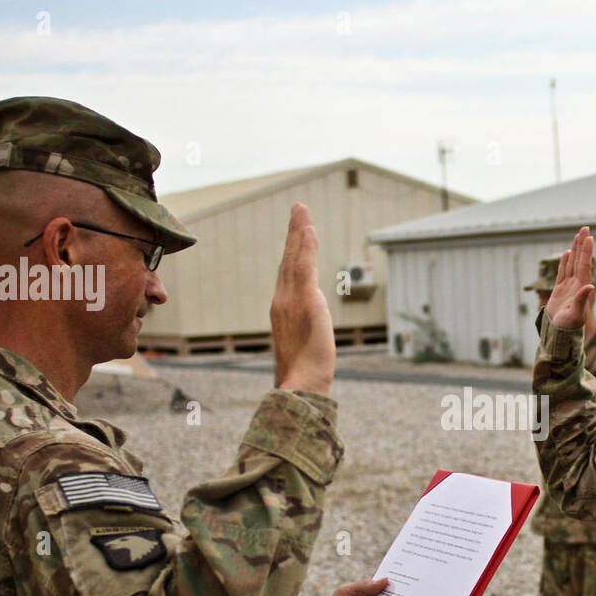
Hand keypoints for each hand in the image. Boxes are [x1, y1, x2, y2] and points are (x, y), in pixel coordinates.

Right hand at [272, 203, 334, 394]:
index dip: (293, 250)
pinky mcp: (305, 304)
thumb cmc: (303, 374)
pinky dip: (305, 249)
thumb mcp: (304, 344)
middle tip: (299, 208)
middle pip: (289, 260)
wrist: (299, 386)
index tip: (299, 231)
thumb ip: (307, 327)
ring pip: (295, 259)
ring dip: (300, 232)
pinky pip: (305, 270)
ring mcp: (291, 301)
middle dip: (295, 233)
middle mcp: (282, 301)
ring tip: (303, 211)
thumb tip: (312, 324)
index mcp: (282, 309)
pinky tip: (309, 231)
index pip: (289, 273)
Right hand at [545, 227, 595, 329]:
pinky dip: (565, 262)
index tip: (589, 237)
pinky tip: (566, 253)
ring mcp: (569, 287)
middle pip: (580, 260)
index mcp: (582, 288)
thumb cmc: (568, 327)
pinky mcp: (560, 291)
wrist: (559, 336)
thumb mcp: (576, 314)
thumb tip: (590, 286)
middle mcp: (577, 285)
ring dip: (575, 250)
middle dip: (582, 244)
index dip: (586, 251)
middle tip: (585, 228)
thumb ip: (582, 300)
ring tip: (578, 236)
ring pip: (572, 264)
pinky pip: (562, 273)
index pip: (584, 266)